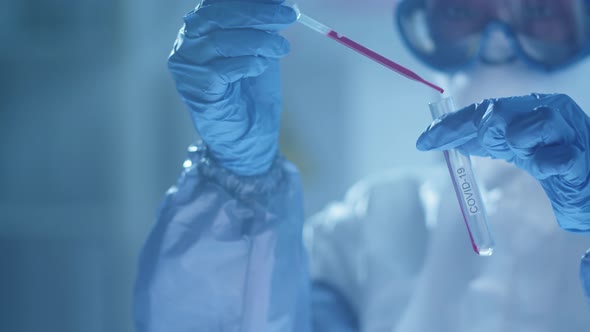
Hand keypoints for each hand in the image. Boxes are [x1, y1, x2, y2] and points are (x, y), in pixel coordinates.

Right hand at [168, 0, 296, 175]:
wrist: (250, 138)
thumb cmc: (252, 94)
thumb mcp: (262, 51)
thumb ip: (264, 26)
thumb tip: (282, 1)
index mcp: (200, 30)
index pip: (218, 3)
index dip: (249, 1)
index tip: (282, 2)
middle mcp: (187, 45)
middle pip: (216, 16)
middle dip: (257, 13)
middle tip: (289, 15)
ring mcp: (188, 69)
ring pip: (220, 41)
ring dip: (258, 40)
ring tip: (281, 47)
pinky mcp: (197, 90)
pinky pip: (222, 69)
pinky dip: (247, 63)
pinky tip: (261, 67)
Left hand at [416, 93, 589, 232]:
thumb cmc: (554, 162)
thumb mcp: (513, 148)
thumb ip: (482, 141)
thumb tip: (441, 137)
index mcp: (525, 111)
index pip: (481, 112)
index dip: (450, 126)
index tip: (424, 141)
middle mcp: (547, 113)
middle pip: (501, 111)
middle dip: (474, 127)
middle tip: (460, 142)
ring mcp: (568, 133)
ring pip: (538, 120)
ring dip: (519, 137)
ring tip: (519, 151)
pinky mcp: (583, 159)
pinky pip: (563, 157)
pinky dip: (549, 161)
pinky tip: (543, 166)